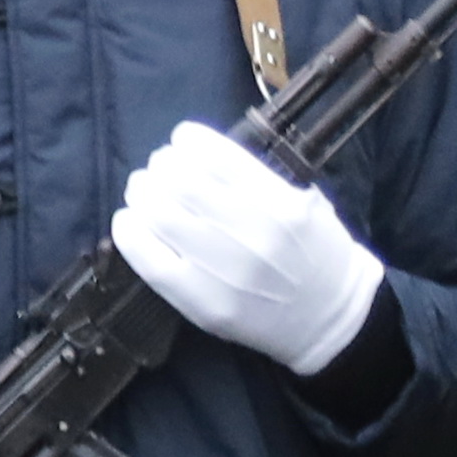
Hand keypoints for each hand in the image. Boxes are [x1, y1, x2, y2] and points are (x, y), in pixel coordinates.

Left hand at [110, 121, 385, 374]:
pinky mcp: (202, 301)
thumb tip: (199, 156)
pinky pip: (149, 261)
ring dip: (142, 194)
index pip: (219, 157)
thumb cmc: (316, 254)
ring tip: (142, 191)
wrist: (327, 317)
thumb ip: (260, 180)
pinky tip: (129, 221)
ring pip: (160, 216)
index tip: (180, 139)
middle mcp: (254, 233)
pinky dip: (130, 233)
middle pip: (182, 183)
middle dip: (161, 167)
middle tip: (157, 168)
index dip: (188, 140)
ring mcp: (226, 270)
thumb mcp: (305, 204)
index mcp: (283, 204)